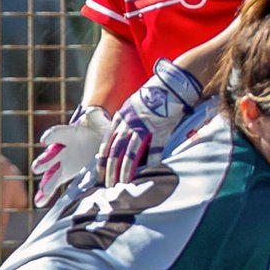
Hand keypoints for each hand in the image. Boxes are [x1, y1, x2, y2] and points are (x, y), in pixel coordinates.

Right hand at [32, 106, 111, 206]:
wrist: (98, 138)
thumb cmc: (98, 126)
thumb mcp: (99, 120)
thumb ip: (96, 116)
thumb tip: (92, 111)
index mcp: (67, 133)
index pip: (57, 133)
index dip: (51, 136)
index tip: (45, 140)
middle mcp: (61, 149)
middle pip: (50, 156)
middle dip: (44, 162)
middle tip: (37, 168)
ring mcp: (61, 162)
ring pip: (50, 173)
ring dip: (46, 183)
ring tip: (42, 192)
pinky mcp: (64, 173)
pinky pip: (53, 184)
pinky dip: (46, 193)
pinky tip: (39, 202)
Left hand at [100, 60, 203, 184]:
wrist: (170, 83)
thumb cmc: (153, 96)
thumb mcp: (133, 106)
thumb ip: (125, 122)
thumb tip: (120, 140)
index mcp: (120, 117)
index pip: (106, 143)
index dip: (101, 161)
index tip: (99, 175)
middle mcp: (129, 122)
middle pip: (115, 150)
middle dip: (110, 170)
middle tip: (108, 185)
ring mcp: (144, 125)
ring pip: (130, 152)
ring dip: (125, 170)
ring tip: (122, 183)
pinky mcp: (160, 127)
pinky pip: (155, 147)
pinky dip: (152, 160)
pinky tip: (149, 171)